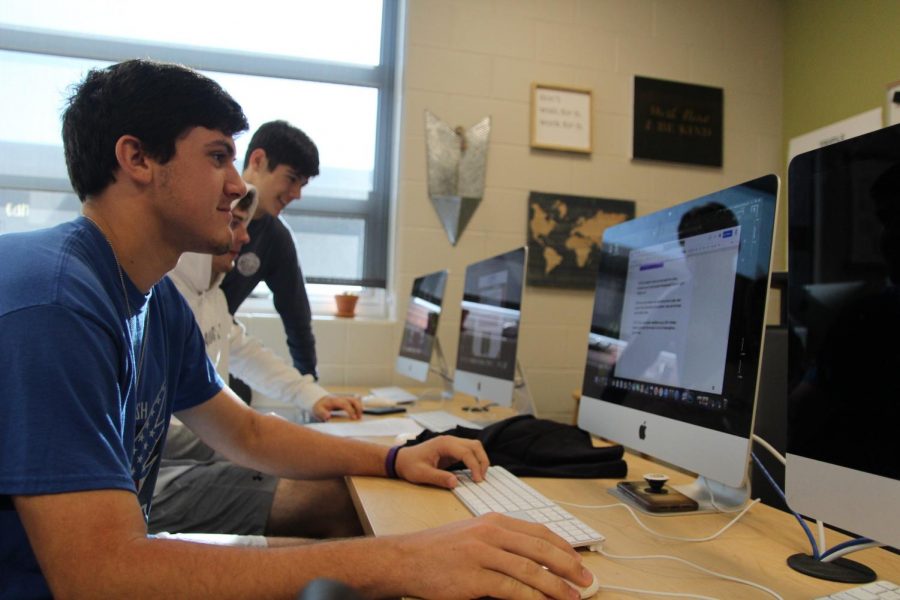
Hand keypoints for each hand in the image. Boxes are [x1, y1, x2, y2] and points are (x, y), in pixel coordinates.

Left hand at [312, 394, 362, 420]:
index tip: (353, 418)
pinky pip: (355, 402)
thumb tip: (328, 416)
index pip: (345, 404)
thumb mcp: (318, 410)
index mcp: (335, 401)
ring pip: (355, 400)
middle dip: (358, 408)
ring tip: (360, 417)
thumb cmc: (320, 406)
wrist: (320, 400)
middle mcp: (341, 399)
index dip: (350, 410)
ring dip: (359, 407)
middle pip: (353, 400)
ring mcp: (344, 399)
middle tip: (359, 417)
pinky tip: (358, 413)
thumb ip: (322, 413)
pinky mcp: (346, 401)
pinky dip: (358, 406)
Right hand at [392, 513, 590, 599]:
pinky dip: (532, 597)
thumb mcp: (473, 534)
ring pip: (530, 570)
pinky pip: (512, 589)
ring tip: (571, 597)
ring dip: (556, 586)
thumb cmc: (439, 549)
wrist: (406, 559)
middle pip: (541, 549)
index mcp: (494, 520)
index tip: (578, 561)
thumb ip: (502, 541)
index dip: (563, 547)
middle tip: (585, 580)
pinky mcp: (474, 577)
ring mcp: (482, 554)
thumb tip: (534, 559)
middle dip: (568, 566)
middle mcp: (491, 533)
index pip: (539, 531)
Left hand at [393, 435, 488, 487]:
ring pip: (474, 447)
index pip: (466, 452)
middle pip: (475, 445)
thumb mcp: (422, 474)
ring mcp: (452, 444)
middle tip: (481, 478)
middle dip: (482, 461)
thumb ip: (438, 478)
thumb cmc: (410, 465)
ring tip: (479, 476)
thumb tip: (455, 483)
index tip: (478, 480)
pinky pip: (468, 452)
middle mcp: (450, 441)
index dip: (475, 466)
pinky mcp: (452, 450)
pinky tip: (474, 472)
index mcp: (443, 444)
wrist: (401, 460)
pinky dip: (474, 460)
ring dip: (480, 460)